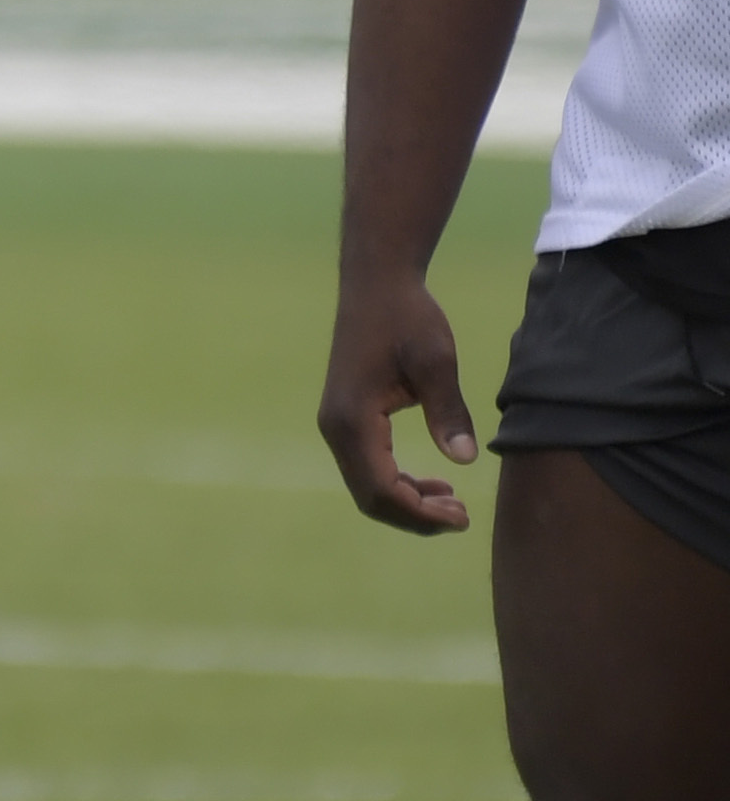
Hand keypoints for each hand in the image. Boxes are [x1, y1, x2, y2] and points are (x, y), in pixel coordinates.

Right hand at [317, 271, 478, 533]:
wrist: (376, 283)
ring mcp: (336, 423)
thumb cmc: (407, 317)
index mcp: (352, 418)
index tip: (464, 517)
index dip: (421, 513)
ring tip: (453, 501)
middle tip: (463, 516)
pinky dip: (398, 482)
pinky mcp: (345, 417)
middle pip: (370, 496)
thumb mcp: (435, 361)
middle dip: (415, 515)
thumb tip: (465, 460)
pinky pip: (367, 467)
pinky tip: (432, 479)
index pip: (382, 489)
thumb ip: (448, 411)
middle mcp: (335, 428)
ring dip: (407, 501)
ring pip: (367, 485)